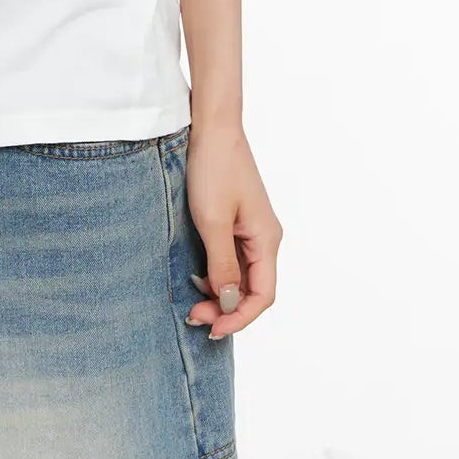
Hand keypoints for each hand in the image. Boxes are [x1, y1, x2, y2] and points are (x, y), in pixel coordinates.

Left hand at [182, 120, 280, 338]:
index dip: (240, 317)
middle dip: (225, 308)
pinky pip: (232, 260)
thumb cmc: (214, 170)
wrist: (212, 129)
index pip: (263, 295)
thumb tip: (229, 302)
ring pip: (241, 277)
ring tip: (191, 302)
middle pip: (252, 289)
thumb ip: (222, 265)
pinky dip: (216, 275)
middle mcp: (264, 239)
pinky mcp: (236, 223)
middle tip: (193, 317)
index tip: (212, 329)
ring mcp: (251, 231)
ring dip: (219, 294)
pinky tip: (196, 278)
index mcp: (266, 240)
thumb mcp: (213, 222)